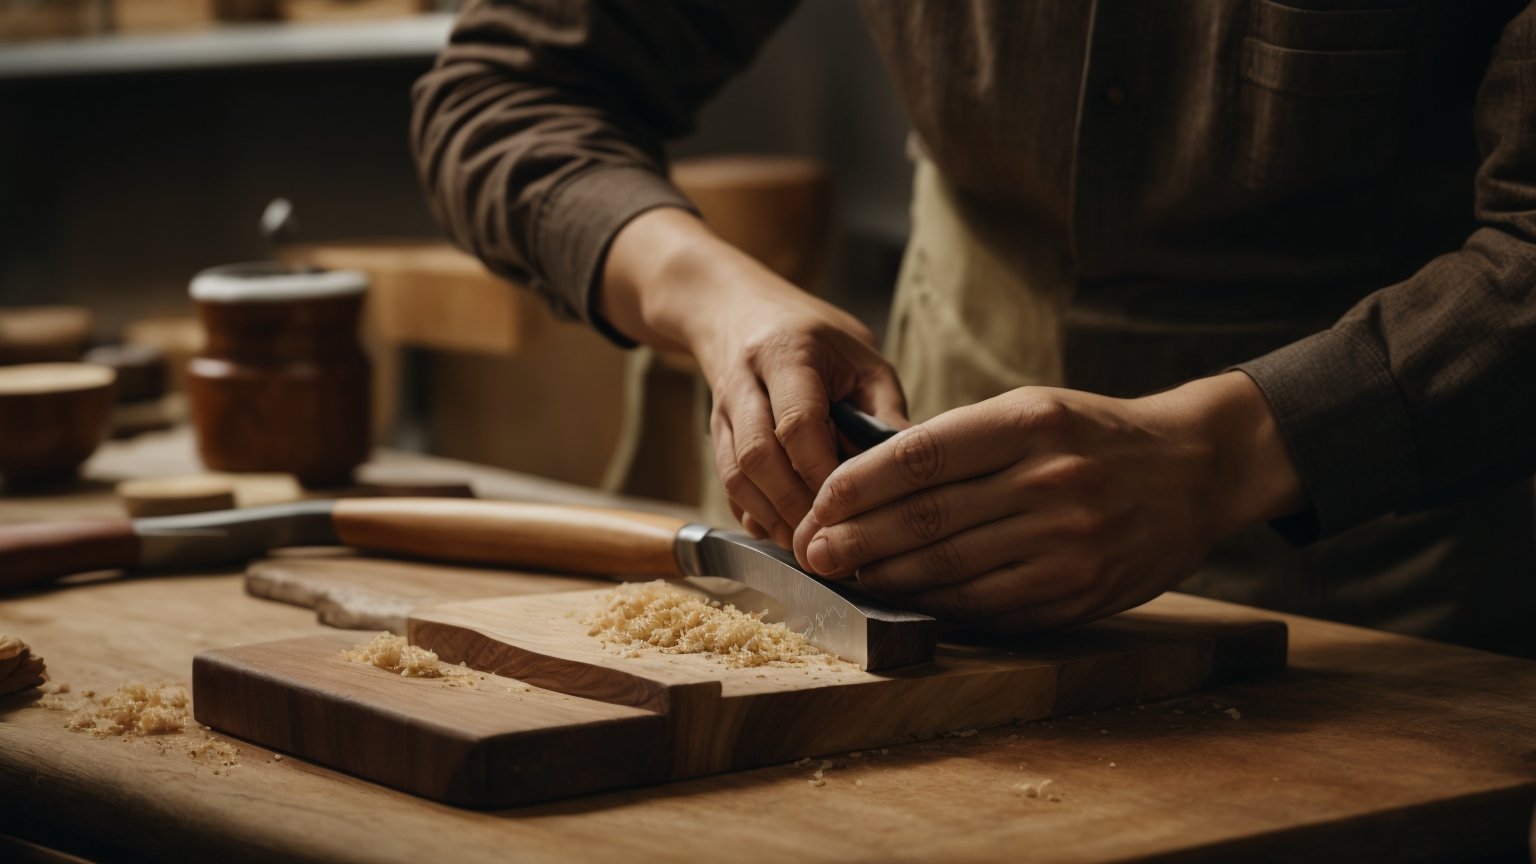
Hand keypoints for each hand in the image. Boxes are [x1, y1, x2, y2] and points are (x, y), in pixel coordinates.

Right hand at [601, 208, 905, 547]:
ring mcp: (720, 410)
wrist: (739, 311)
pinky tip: (786, 531)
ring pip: (734, 476)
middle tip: (828, 539)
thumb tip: (912, 468)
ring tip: (809, 546)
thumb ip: (884, 409)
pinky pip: (727, 485)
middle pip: (756, 456)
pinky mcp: (712, 435)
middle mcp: (744, 381)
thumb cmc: (816, 336)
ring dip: (772, 517)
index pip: (796, 422)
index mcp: (785, 353)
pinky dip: (755, 514)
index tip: (851, 505)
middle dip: (793, 505)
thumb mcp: (862, 357)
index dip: (821, 472)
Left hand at [791, 373, 1305, 630]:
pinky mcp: (1080, 592)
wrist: (1195, 470)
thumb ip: (961, 442)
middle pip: (929, 518)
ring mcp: (1069, 542)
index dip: (859, 484)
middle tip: (811, 552)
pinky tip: (904, 601)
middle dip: (857, 539)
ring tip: (847, 578)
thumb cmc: (1094, 434)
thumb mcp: (1035, 409)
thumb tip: (866, 479)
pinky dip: (939, 606)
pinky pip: (992, 606)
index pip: (923, 456)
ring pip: (954, 570)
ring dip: (888, 579)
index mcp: (1032, 422)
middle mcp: (1051, 481)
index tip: (819, 501)